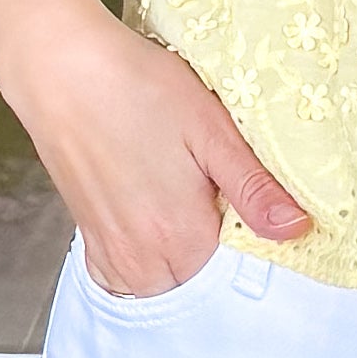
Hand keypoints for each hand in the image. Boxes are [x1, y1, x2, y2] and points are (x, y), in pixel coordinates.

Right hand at [0, 0, 307, 293]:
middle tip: (229, 211)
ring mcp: (112, 252)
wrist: (59, 67)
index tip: (266, 224)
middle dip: (221, 264)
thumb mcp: (212, 128)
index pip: (237, 279)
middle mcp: (143, 257)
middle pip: (201, 289)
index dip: (258, 255)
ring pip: (165, 288)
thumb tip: (296, 229)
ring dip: (185, 266)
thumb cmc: (135, 85)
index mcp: (181, 235)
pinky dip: (148, 267)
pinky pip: (126, 281)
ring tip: (193, 213)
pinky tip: (158, 228)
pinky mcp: (90, 238)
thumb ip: (254, 187)